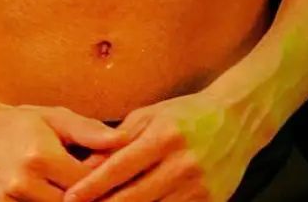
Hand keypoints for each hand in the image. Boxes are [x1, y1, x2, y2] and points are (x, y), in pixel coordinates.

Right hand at [0, 98, 129, 201]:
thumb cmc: (16, 123)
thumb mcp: (54, 117)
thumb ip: (88, 131)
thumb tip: (123, 140)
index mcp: (39, 156)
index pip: (86, 181)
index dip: (105, 180)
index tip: (117, 174)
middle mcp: (21, 185)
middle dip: (90, 197)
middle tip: (104, 189)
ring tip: (80, 192)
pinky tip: (54, 195)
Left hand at [61, 89, 264, 201]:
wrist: (238, 119)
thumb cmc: (188, 114)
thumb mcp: (152, 115)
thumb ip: (120, 139)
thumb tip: (88, 164)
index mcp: (164, 137)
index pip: (119, 168)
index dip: (91, 187)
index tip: (69, 198)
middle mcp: (180, 164)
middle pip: (131, 199)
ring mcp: (197, 187)